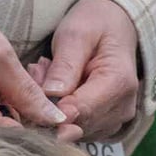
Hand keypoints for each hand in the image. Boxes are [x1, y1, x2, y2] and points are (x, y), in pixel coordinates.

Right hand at [0, 4, 70, 128]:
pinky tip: (20, 110)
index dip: (46, 136)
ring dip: (21, 127)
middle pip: (6, 143)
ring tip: (45, 114)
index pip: (15, 138)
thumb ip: (28, 93)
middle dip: (36, 134)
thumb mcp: (0, 58)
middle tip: (67, 124)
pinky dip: (3, 122)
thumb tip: (56, 119)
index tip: (72, 129)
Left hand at [40, 0, 138, 140]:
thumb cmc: (95, 26)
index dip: (54, 110)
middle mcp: (123, 108)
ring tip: (48, 74)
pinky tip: (57, 90)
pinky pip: (78, 130)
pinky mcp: (106, 127)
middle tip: (38, 73)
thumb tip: (52, 95)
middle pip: (78, 124)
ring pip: (75, 130)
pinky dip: (62, 114)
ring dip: (55, 109)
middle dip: (51, 106)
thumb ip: (65, 65)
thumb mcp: (76, 35)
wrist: (114, 29)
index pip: (83, 110)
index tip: (32, 92)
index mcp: (119, 83)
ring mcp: (116, 121)